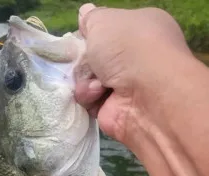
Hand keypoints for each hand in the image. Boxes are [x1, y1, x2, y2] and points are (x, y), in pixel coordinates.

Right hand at [74, 4, 191, 144]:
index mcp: (142, 30)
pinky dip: (89, 97)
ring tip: (95, 81)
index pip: (111, 32)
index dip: (93, 34)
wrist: (146, 95)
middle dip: (86, 59)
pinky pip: (90, 101)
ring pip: (90, 80)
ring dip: (86, 79)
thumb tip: (85, 13)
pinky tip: (98, 94)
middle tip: (82, 60)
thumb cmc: (128, 48)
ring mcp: (127, 87)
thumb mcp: (104, 22)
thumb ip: (91, 18)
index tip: (82, 37)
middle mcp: (136, 60)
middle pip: (97, 58)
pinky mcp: (115, 110)